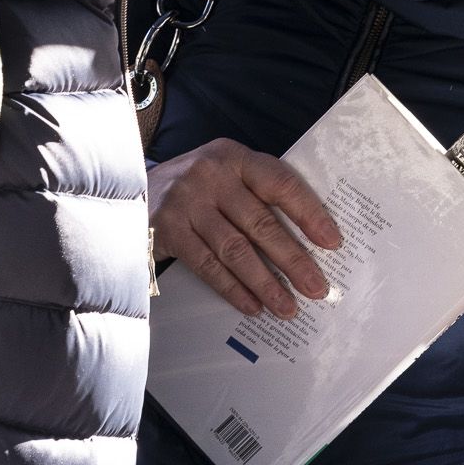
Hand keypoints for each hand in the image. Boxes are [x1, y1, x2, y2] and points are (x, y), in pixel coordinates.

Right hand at [147, 138, 340, 317]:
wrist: (131, 188)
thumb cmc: (198, 187)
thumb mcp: (227, 174)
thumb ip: (259, 193)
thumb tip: (310, 235)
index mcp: (235, 157)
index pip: (280, 184)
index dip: (309, 214)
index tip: (333, 242)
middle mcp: (211, 176)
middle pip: (261, 223)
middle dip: (293, 260)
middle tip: (317, 288)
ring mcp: (187, 203)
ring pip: (235, 250)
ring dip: (265, 284)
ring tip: (288, 307)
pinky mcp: (168, 231)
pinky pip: (208, 266)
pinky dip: (233, 290)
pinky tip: (253, 306)